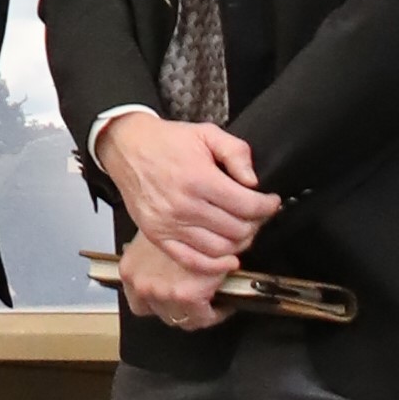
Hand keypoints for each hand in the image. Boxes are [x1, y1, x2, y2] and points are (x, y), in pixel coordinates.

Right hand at [102, 114, 280, 266]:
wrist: (126, 147)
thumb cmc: (167, 141)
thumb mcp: (207, 133)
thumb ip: (236, 152)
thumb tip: (253, 182)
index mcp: (198, 178)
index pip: (247, 205)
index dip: (267, 206)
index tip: (271, 202)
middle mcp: (184, 205)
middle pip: (237, 230)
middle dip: (255, 224)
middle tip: (257, 215)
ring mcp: (169, 224)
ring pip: (220, 249)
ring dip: (239, 243)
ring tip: (242, 230)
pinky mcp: (157, 236)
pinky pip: (192, 261)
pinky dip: (214, 266)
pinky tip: (228, 259)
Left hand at [116, 229, 228, 333]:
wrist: (198, 208)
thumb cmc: (176, 218)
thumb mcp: (158, 236)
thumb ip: (158, 258)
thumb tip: (168, 266)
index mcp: (130, 270)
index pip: (139, 301)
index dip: (158, 303)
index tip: (173, 298)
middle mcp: (142, 284)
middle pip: (160, 312)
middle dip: (179, 309)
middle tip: (196, 300)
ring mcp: (162, 292)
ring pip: (181, 318)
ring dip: (195, 313)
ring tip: (211, 303)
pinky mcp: (186, 296)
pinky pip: (204, 317)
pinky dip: (215, 314)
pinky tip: (223, 304)